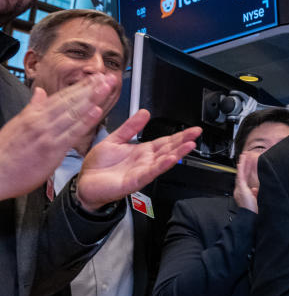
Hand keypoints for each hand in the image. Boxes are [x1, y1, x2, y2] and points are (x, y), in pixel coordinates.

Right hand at [0, 75, 115, 200]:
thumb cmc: (5, 152)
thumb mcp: (17, 124)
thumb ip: (33, 108)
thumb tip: (40, 92)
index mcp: (34, 115)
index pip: (62, 97)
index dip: (80, 87)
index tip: (95, 78)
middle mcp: (41, 121)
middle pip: (71, 101)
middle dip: (91, 88)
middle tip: (108, 78)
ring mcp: (47, 134)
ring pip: (73, 113)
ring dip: (92, 99)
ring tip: (107, 87)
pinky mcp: (52, 149)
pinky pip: (72, 133)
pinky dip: (85, 121)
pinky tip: (96, 111)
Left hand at [75, 110, 200, 211]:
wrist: (84, 183)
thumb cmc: (98, 166)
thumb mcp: (114, 139)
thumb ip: (130, 127)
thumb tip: (144, 112)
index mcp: (142, 151)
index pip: (165, 141)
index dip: (179, 135)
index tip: (192, 129)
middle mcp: (145, 161)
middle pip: (168, 149)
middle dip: (183, 141)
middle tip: (196, 133)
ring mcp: (141, 171)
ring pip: (163, 161)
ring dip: (177, 153)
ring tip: (189, 145)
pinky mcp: (134, 181)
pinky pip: (150, 172)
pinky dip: (161, 165)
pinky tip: (170, 159)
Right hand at [233, 153, 258, 212]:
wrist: (249, 216)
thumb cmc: (252, 210)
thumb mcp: (255, 200)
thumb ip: (254, 193)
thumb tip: (254, 189)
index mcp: (242, 193)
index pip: (243, 179)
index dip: (245, 171)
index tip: (246, 165)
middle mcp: (239, 190)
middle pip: (241, 174)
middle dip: (243, 165)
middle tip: (244, 157)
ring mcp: (239, 188)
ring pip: (240, 173)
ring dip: (242, 164)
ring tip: (243, 156)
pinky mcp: (241, 188)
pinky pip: (240, 176)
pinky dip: (241, 169)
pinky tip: (241, 163)